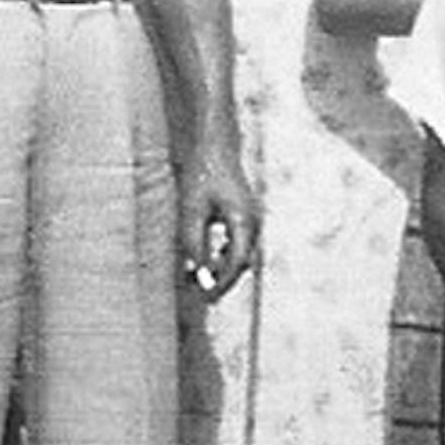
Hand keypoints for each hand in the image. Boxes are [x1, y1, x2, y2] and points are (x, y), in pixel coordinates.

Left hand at [179, 140, 259, 300]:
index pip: (238, 262)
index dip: (223, 282)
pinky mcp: (245, 216)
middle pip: (243, 262)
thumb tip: (196, 270)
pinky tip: (207, 261)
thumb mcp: (191, 209)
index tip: (207, 296)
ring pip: (242, 254)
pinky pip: (239, 244)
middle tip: (203, 296)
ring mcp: (252, 219)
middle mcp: (253, 222)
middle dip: (224, 280)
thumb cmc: (202, 174)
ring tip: (201, 280)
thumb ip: (194, 241)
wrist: (215, 147)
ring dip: (223, 269)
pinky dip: (225, 256)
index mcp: (243, 221)